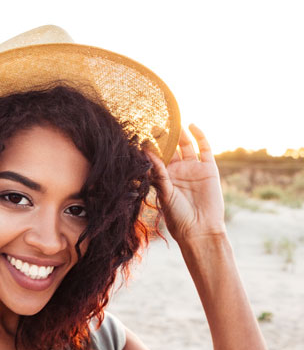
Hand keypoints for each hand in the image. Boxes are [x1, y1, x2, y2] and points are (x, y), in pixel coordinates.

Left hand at [147, 125, 225, 242]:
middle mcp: (178, 172)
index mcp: (164, 179)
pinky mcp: (209, 169)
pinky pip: (205, 149)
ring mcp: (193, 169)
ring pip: (186, 146)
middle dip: (163, 137)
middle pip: (170, 149)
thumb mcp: (165, 193)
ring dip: (179, 134)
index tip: (140, 134)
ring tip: (171, 120)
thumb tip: (146, 152)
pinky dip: (200, 136)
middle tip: (153, 123)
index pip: (156, 158)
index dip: (150, 147)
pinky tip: (192, 125)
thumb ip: (158, 172)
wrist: (200, 229)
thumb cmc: (178, 216)